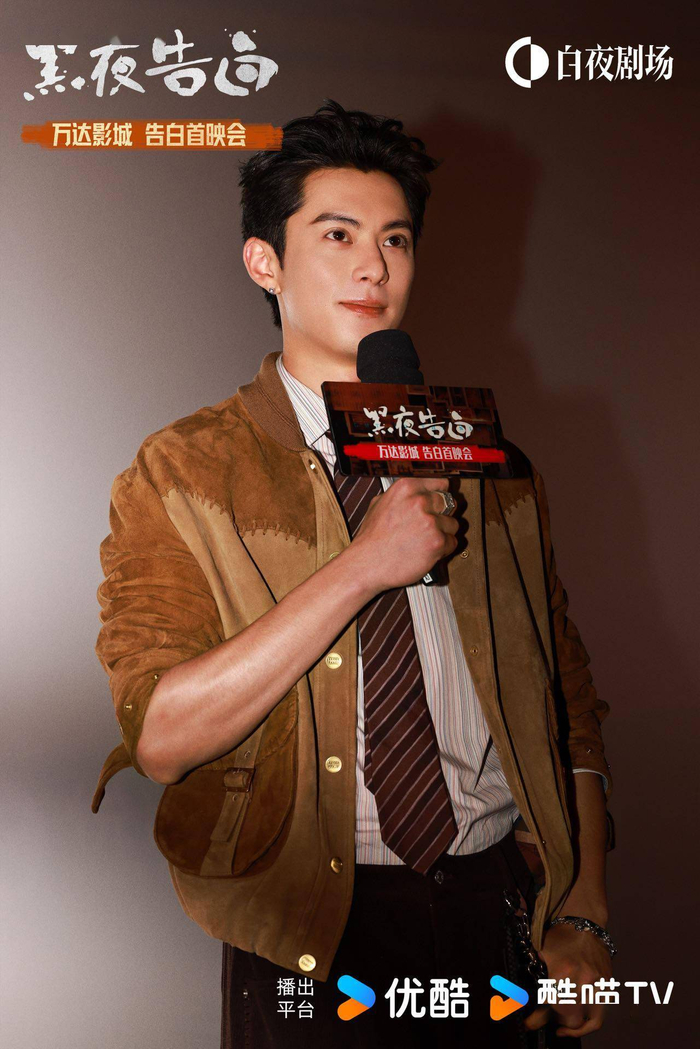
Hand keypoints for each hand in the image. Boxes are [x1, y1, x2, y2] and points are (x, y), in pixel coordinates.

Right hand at [350, 477, 458, 590]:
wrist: (367, 564)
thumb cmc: (371, 539)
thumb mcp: (379, 504)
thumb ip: (401, 497)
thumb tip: (416, 494)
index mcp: (406, 487)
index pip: (440, 484)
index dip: (440, 495)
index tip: (440, 503)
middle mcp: (420, 501)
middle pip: (449, 503)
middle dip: (442, 515)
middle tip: (430, 525)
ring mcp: (430, 521)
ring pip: (453, 524)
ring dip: (443, 533)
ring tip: (425, 541)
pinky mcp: (437, 541)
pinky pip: (452, 542)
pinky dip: (443, 549)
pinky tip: (427, 551)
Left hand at [522, 923, 612, 1037]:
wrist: (585, 923)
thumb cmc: (560, 938)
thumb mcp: (541, 956)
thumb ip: (535, 983)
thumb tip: (523, 1011)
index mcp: (563, 972)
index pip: (550, 1006)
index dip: (537, 1018)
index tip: (529, 1023)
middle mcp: (583, 982)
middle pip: (568, 1017)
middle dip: (555, 1019)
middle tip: (546, 1014)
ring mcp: (597, 986)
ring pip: (584, 1022)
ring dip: (570, 1026)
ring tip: (560, 1025)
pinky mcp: (607, 989)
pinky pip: (598, 1018)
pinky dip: (587, 1027)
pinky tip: (575, 1028)